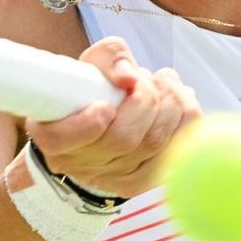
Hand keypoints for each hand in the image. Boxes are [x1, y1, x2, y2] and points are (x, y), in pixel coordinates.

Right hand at [26, 37, 200, 198]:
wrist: (101, 127)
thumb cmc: (93, 91)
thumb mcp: (91, 65)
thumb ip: (107, 59)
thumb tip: (128, 76)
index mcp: (54, 136)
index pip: (62, 140)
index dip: (87, 125)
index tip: (104, 105)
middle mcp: (80, 163)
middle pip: (122, 139)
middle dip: (146, 99)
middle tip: (147, 78)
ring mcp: (113, 178)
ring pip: (154, 144)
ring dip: (171, 104)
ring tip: (165, 82)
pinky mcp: (143, 182)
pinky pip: (176, 152)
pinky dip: (186, 121)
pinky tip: (181, 101)